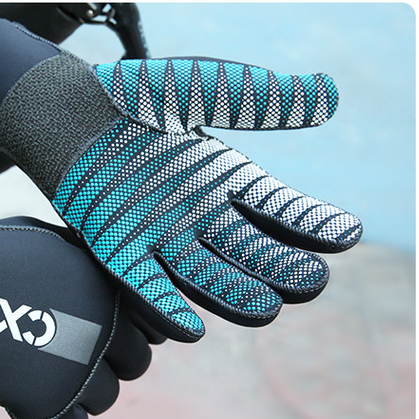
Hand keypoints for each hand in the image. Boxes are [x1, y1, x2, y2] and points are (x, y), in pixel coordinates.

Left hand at [0, 19, 362, 340]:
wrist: (71, 108)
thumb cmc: (138, 95)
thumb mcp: (203, 90)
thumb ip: (257, 100)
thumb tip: (326, 97)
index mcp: (223, 180)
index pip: (277, 209)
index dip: (311, 223)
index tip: (346, 234)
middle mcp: (197, 214)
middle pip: (247, 250)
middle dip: (280, 268)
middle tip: (311, 281)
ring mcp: (158, 234)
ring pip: (204, 274)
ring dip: (233, 294)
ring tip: (267, 308)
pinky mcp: (115, 246)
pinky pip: (143, 282)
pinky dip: (164, 304)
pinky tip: (190, 328)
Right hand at [0, 218, 158, 418]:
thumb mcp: (36, 238)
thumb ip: (77, 260)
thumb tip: (95, 281)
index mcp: (106, 283)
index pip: (144, 326)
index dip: (117, 334)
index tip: (87, 335)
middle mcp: (106, 323)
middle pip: (134, 364)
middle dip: (101, 365)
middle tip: (60, 358)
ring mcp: (82, 364)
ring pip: (104, 398)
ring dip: (74, 393)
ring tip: (31, 373)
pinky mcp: (53, 402)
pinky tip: (19, 397)